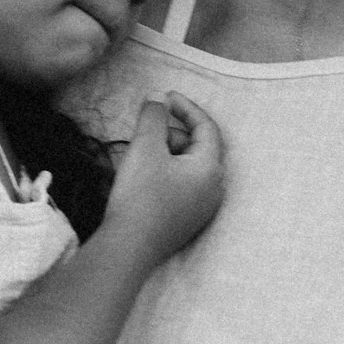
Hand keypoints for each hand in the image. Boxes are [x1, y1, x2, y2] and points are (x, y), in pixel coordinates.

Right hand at [105, 94, 224, 263]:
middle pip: (197, 148)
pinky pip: (182, 187)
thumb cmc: (140, 195)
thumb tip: (157, 100)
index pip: (206, 128)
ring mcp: (202, 209)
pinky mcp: (187, 222)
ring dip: (167, 154)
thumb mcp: (145, 147)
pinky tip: (143, 178)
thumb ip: (153, 116)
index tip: (166, 97)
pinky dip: (166, 173)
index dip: (186, 108)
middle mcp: (214, 190)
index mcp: (211, 170)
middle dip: (171, 134)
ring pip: (188, 168)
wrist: (128, 247)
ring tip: (139, 156)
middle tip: (145, 131)